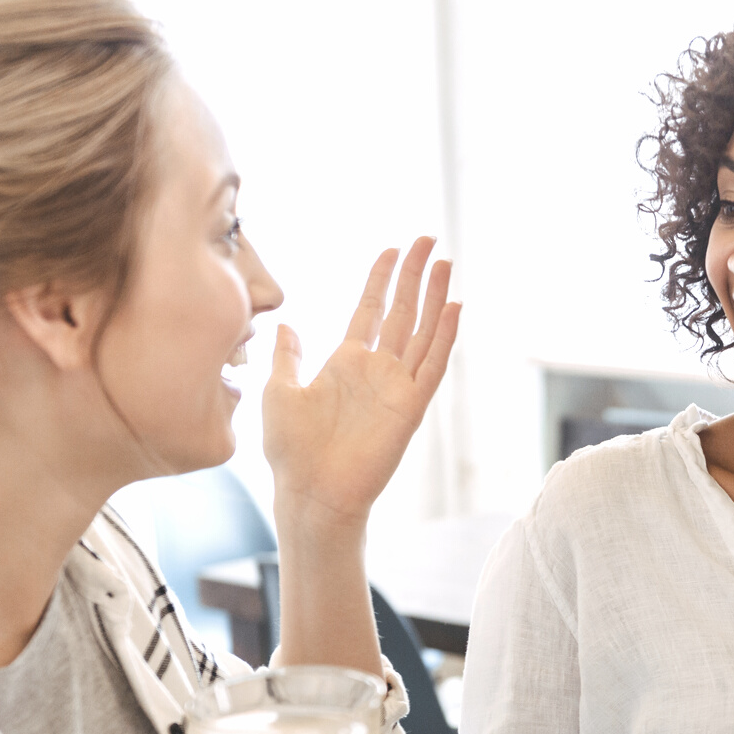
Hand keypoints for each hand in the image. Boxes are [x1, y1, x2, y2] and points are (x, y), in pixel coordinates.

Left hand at [262, 238, 460, 530]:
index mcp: (346, 363)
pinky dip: (444, 337)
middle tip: (430, 241)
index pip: (371, 310)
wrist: (312, 492)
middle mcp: (376, 370)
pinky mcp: (410, 406)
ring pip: (423, 331)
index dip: (382, 279)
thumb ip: (288, 356)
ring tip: (446, 263)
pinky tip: (454, 308)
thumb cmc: (291, 451)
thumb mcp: (279, 391)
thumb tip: (286, 323)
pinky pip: (432, 366)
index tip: (393, 249)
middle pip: (403, 312)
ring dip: (435, 297)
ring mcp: (396, 387)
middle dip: (415, 275)